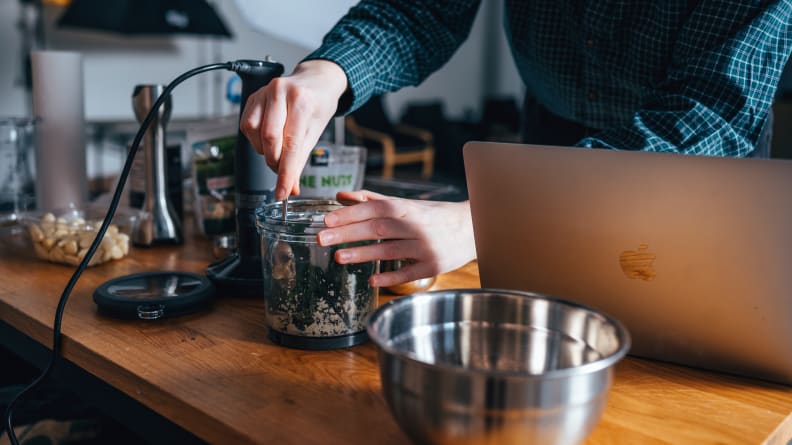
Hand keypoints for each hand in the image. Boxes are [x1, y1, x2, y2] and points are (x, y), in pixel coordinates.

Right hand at [240, 60, 347, 199]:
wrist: (316, 80)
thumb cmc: (318, 105)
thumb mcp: (316, 131)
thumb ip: (300, 160)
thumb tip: (291, 188)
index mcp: (301, 101)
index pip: (291, 145)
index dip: (286, 173)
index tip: (282, 193)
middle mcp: (280, 92)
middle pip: (270, 139)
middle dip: (275, 162)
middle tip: (284, 171)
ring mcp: (263, 92)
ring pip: (255, 133)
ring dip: (264, 150)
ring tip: (278, 150)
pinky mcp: (252, 96)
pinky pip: (246, 125)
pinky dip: (256, 140)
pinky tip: (267, 139)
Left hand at [318, 190, 476, 287]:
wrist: (472, 228)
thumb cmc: (433, 215)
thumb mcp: (405, 204)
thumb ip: (371, 200)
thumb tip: (340, 195)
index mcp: (406, 208)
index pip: (373, 208)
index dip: (349, 214)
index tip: (326, 220)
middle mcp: (415, 225)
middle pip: (377, 228)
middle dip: (348, 233)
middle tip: (322, 239)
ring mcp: (424, 247)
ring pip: (390, 250)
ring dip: (363, 254)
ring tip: (338, 258)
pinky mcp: (433, 266)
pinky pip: (409, 272)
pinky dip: (390, 277)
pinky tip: (371, 280)